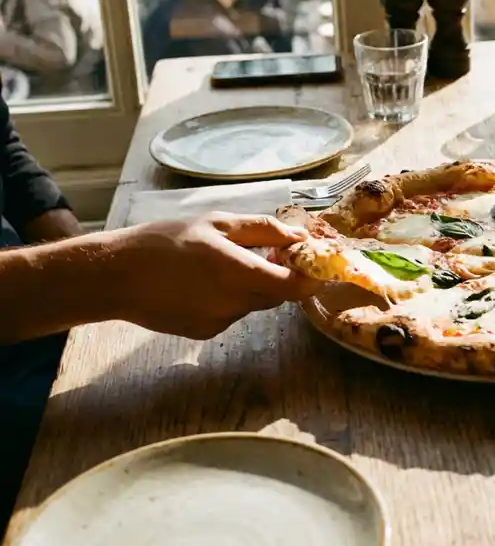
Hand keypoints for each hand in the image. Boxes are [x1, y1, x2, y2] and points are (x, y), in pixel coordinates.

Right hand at [108, 213, 320, 338]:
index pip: (295, 287)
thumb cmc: (166, 241)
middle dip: (280, 275)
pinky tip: (202, 283)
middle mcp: (234, 304)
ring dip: (252, 285)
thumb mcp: (217, 223)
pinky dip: (230, 298)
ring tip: (222, 263)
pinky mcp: (206, 332)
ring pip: (254, 303)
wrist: (115, 276)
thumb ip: (264, 230)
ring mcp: (220, 322)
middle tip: (267, 252)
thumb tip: (300, 236)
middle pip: (277, 294)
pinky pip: (232, 313)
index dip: (313, 278)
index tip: (319, 264)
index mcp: (239, 273)